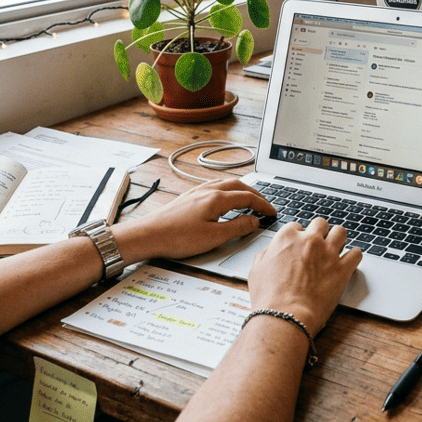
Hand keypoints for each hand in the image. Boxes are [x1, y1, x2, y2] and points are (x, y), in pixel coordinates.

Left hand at [115, 178, 275, 262]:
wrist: (148, 235)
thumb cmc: (177, 237)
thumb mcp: (214, 237)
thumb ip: (237, 227)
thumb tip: (254, 221)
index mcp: (217, 198)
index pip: (248, 197)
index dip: (263, 205)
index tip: (273, 213)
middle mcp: (207, 190)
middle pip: (239, 186)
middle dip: (255, 194)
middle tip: (265, 205)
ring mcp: (196, 192)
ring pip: (226, 184)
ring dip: (242, 190)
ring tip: (250, 199)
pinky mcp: (188, 197)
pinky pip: (214, 187)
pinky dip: (227, 190)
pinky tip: (224, 199)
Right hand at [248, 218, 361, 335]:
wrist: (285, 317)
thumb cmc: (269, 298)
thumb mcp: (256, 271)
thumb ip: (266, 255)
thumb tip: (272, 251)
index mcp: (287, 238)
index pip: (297, 226)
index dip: (299, 236)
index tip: (300, 245)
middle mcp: (309, 240)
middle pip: (320, 224)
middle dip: (320, 233)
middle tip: (318, 245)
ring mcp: (328, 253)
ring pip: (341, 232)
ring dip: (338, 239)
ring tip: (336, 249)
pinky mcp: (343, 269)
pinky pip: (356, 254)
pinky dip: (354, 257)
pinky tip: (349, 262)